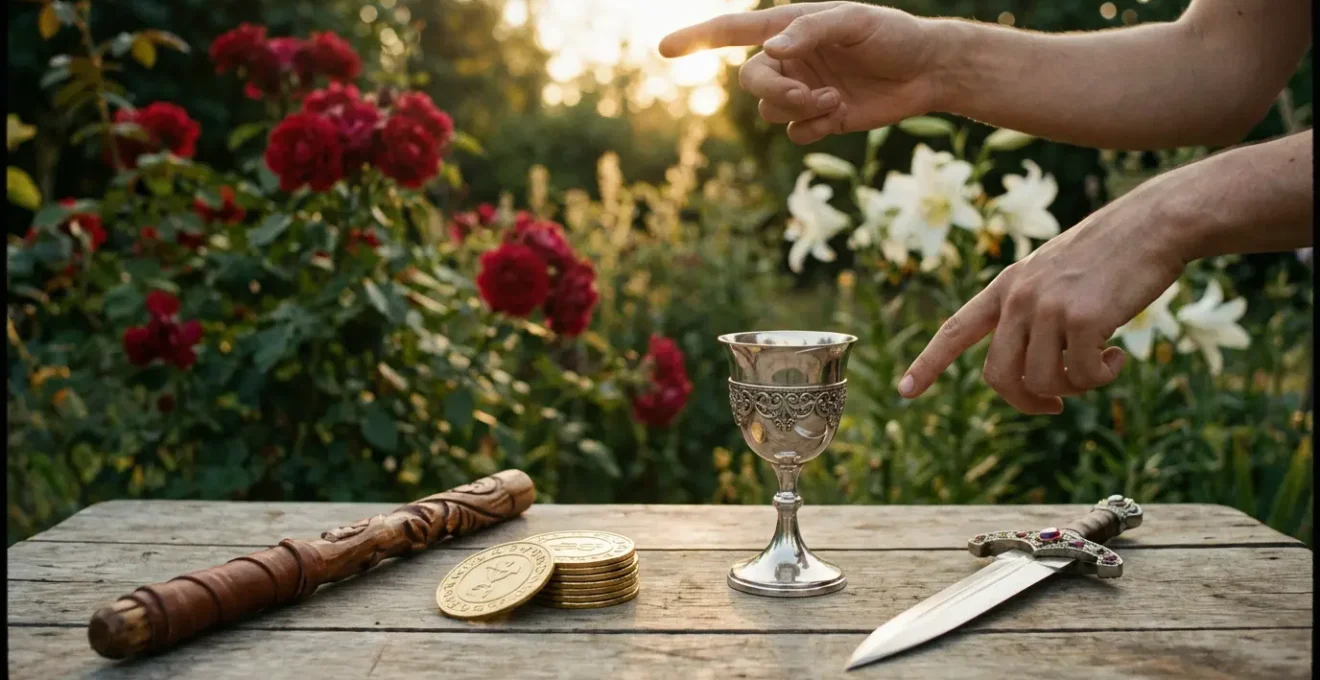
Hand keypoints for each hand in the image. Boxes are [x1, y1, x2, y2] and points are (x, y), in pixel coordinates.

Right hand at [658, 2, 946, 144]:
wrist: (928, 72)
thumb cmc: (894, 35)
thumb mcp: (856, 21)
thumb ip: (811, 30)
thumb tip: (772, 49)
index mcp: (790, 27)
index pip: (733, 30)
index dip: (697, 38)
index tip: (664, 49)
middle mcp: (789, 58)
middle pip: (751, 81)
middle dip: (776, 92)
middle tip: (810, 94)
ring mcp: (802, 89)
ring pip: (769, 110)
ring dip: (798, 109)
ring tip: (835, 99)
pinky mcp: (819, 118)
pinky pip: (793, 132)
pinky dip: (812, 127)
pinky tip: (839, 113)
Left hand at [897, 176, 1189, 413]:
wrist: (1155, 222)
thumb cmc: (1113, 253)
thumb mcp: (1057, 274)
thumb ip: (1035, 311)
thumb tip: (1035, 370)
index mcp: (1006, 285)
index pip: (955, 329)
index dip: (929, 363)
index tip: (905, 391)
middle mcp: (1018, 297)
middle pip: (997, 374)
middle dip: (1024, 401)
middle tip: (1054, 406)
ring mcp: (1047, 307)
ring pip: (1039, 382)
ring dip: (1072, 388)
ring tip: (1098, 367)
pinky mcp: (1082, 320)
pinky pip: (1081, 377)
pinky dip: (1100, 378)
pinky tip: (1117, 356)